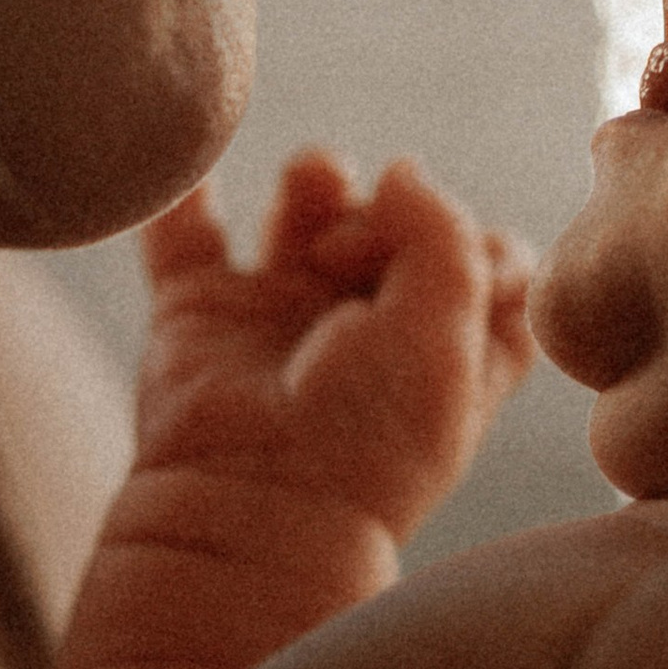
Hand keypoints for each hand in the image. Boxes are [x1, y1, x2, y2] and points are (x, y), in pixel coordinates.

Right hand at [134, 152, 533, 544]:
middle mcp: (367, 329)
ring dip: (315, 180)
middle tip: (355, 255)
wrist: (252, 502)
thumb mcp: (449, 329)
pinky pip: (181, 239)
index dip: (481, 245)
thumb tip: (400, 171)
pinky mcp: (199, 314)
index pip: (489, 267)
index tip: (465, 261)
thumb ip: (444, 231)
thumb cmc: (370, 434)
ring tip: (314, 184)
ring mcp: (281, 317)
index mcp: (445, 351)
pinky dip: (178, 197)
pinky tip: (192, 167)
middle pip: (397, 224)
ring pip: (306, 212)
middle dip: (388, 214)